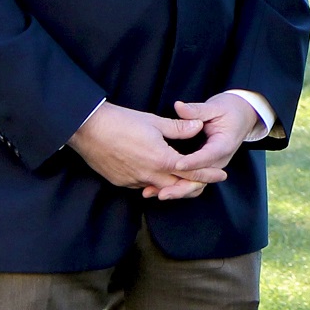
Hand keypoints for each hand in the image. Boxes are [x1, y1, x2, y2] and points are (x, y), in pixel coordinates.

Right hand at [69, 101, 227, 199]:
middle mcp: (149, 174)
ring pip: (159, 188)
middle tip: (202, 180)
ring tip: (180, 177)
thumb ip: (179, 128)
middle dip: (191, 184)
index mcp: (161, 159)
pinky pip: (142, 185)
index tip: (221, 175)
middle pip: (178, 186)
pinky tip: (154, 174)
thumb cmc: (121, 121)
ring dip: (171, 185)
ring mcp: (133, 180)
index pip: (192, 172)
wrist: (87, 128)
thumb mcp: (154, 121)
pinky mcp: (120, 182)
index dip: (208, 174)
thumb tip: (197, 126)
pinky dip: (152, 182)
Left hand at [163, 93, 261, 188]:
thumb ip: (197, 110)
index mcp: (224, 145)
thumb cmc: (229, 111)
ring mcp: (211, 166)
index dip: (192, 162)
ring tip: (154, 194)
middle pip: (201, 179)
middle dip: (181, 187)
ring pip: (195, 185)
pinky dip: (175, 187)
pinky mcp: (204, 168)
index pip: (207, 157)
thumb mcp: (215, 107)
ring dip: (175, 191)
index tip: (176, 165)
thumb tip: (179, 107)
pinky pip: (191, 182)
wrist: (242, 117)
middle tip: (161, 192)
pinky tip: (157, 190)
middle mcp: (219, 161)